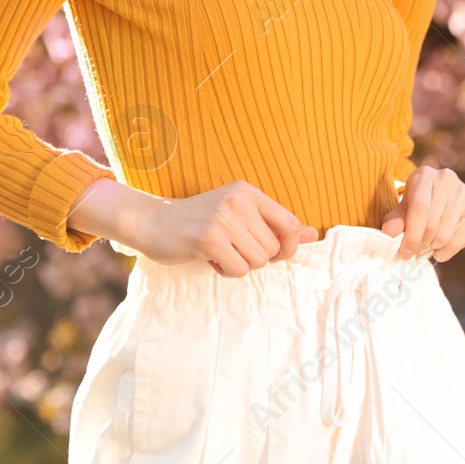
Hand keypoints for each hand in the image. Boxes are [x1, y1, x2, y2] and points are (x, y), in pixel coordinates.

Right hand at [134, 180, 318, 274]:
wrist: (153, 222)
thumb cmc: (199, 222)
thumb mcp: (239, 216)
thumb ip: (274, 225)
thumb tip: (311, 234)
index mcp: (247, 191)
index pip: (289, 224)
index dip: (287, 247)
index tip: (271, 252)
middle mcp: (237, 200)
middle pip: (273, 249)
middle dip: (255, 258)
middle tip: (230, 248)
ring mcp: (223, 218)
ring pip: (257, 262)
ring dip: (239, 265)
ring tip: (218, 251)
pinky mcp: (209, 237)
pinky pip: (238, 269)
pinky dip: (226, 271)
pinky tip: (208, 257)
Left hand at [380, 165, 464, 262]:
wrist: (438, 192)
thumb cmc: (417, 200)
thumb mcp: (403, 207)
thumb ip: (395, 220)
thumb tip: (389, 233)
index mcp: (425, 176)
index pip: (420, 210)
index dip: (411, 236)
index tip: (404, 254)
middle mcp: (448, 180)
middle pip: (433, 224)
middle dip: (421, 244)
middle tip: (414, 252)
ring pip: (447, 234)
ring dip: (434, 248)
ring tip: (427, 248)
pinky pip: (463, 238)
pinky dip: (450, 250)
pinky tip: (441, 249)